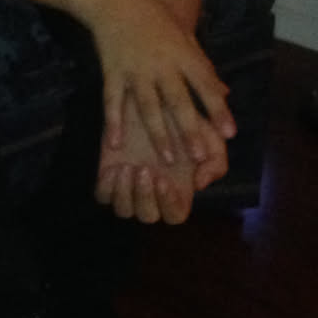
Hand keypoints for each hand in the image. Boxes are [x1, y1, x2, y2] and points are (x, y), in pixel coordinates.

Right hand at [80, 0, 234, 174]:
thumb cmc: (152, 14)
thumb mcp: (183, 35)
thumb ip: (202, 65)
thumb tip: (225, 92)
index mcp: (183, 54)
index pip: (205, 86)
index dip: (218, 110)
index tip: (230, 133)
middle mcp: (161, 64)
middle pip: (178, 102)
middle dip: (190, 130)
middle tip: (199, 156)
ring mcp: (135, 69)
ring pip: (148, 107)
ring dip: (158, 134)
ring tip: (167, 158)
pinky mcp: (112, 71)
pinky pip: (113, 101)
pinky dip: (114, 123)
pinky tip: (115, 144)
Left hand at [94, 96, 208, 223]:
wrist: (150, 101)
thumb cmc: (184, 122)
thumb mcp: (209, 139)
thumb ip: (215, 163)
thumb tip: (199, 185)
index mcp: (177, 191)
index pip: (174, 215)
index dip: (168, 204)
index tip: (164, 180)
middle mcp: (152, 193)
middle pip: (147, 215)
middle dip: (144, 196)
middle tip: (143, 170)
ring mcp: (129, 187)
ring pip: (123, 209)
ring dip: (124, 193)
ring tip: (126, 167)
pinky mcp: (109, 176)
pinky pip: (103, 196)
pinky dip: (107, 187)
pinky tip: (113, 168)